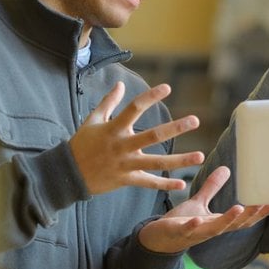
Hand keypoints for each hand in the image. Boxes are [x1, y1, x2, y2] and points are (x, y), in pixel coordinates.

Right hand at [70, 82, 205, 194]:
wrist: (68, 173)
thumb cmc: (81, 144)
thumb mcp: (92, 120)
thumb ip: (108, 102)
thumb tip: (120, 84)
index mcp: (113, 129)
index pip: (134, 108)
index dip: (151, 97)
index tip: (168, 87)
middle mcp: (122, 146)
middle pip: (152, 136)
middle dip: (175, 129)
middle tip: (195, 121)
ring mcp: (125, 165)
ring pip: (156, 163)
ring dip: (180, 160)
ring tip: (201, 156)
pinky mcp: (126, 180)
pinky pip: (148, 183)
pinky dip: (165, 185)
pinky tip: (182, 184)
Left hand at [138, 166, 268, 253]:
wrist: (157, 239)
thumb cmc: (180, 222)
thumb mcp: (199, 203)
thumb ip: (212, 188)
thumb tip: (226, 169)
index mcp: (216, 222)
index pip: (242, 220)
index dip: (258, 213)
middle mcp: (210, 229)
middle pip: (234, 225)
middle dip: (250, 216)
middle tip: (265, 205)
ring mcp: (195, 233)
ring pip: (215, 229)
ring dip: (227, 220)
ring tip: (240, 208)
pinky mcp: (178, 232)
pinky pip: (187, 230)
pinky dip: (193, 226)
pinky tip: (198, 220)